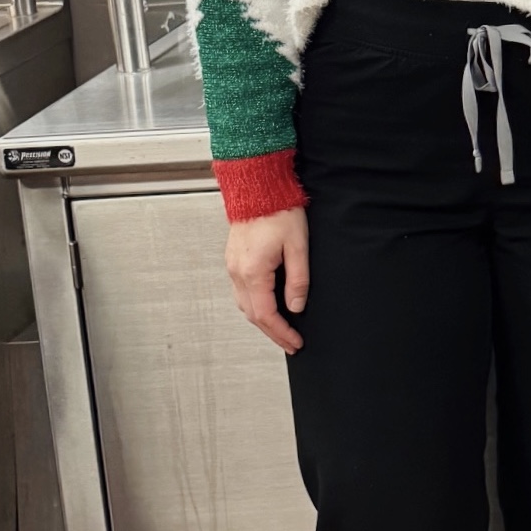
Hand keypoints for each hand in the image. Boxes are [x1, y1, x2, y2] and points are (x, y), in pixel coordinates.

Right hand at [226, 209, 309, 353]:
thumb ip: (298, 280)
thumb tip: (296, 307)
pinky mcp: (234, 259)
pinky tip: (267, 306)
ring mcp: (233, 265)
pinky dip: (254, 305)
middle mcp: (237, 271)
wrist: (258, 187)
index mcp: (253, 271)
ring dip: (262, 320)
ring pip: (244, 304)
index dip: (282, 333)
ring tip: (280, 329)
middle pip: (252, 315)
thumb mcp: (298, 247)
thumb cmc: (279, 210)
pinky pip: (241, 291)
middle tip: (290, 343)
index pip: (266, 315)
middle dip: (272, 333)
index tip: (295, 342)